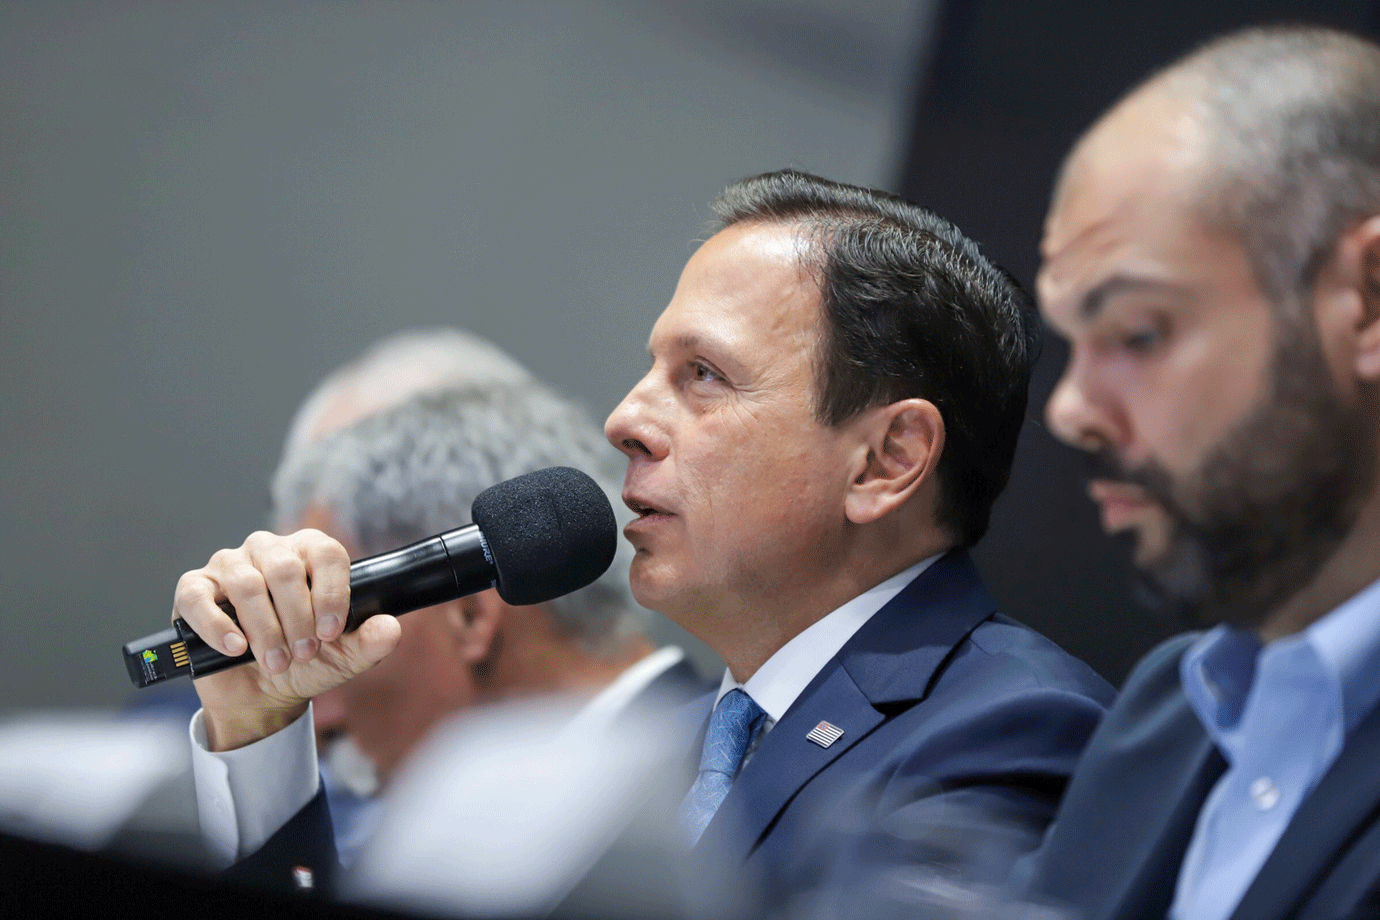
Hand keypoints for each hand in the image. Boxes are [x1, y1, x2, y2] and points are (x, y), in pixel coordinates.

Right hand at [173, 529, 401, 750]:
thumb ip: (370, 642)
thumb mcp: (345, 658)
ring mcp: (229, 565)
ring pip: (246, 583)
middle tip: (304, 652)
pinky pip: (198, 597)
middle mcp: (269, 550)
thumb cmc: (304, 662)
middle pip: (285, 568)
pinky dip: (218, 626)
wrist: (261, 694)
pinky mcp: (193, 589)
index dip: (331, 593)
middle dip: (298, 618)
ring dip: (265, 629)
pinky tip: (236, 648)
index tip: (332, 632)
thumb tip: (390, 629)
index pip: (326, 553)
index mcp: (310, 554)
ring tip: (275, 661)